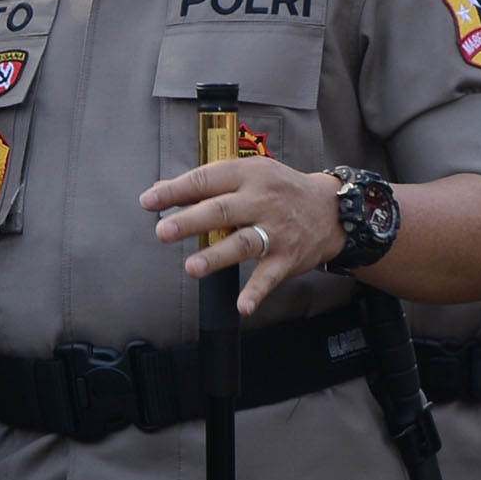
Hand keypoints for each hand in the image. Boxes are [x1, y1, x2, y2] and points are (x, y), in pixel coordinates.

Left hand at [141, 156, 342, 318]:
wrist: (331, 210)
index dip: (176, 191)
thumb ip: (209, 182)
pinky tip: (242, 306)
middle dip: (191, 221)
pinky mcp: (287, 258)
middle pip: (222, 211)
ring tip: (192, 267)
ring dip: (217, 256)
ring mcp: (275, 231)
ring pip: (243, 243)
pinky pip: (269, 277)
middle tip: (163, 231)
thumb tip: (162, 190)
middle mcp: (262, 200)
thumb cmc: (280, 190)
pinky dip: (256, 293)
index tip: (149, 201)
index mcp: (249, 174)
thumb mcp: (250, 173)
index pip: (207, 180)